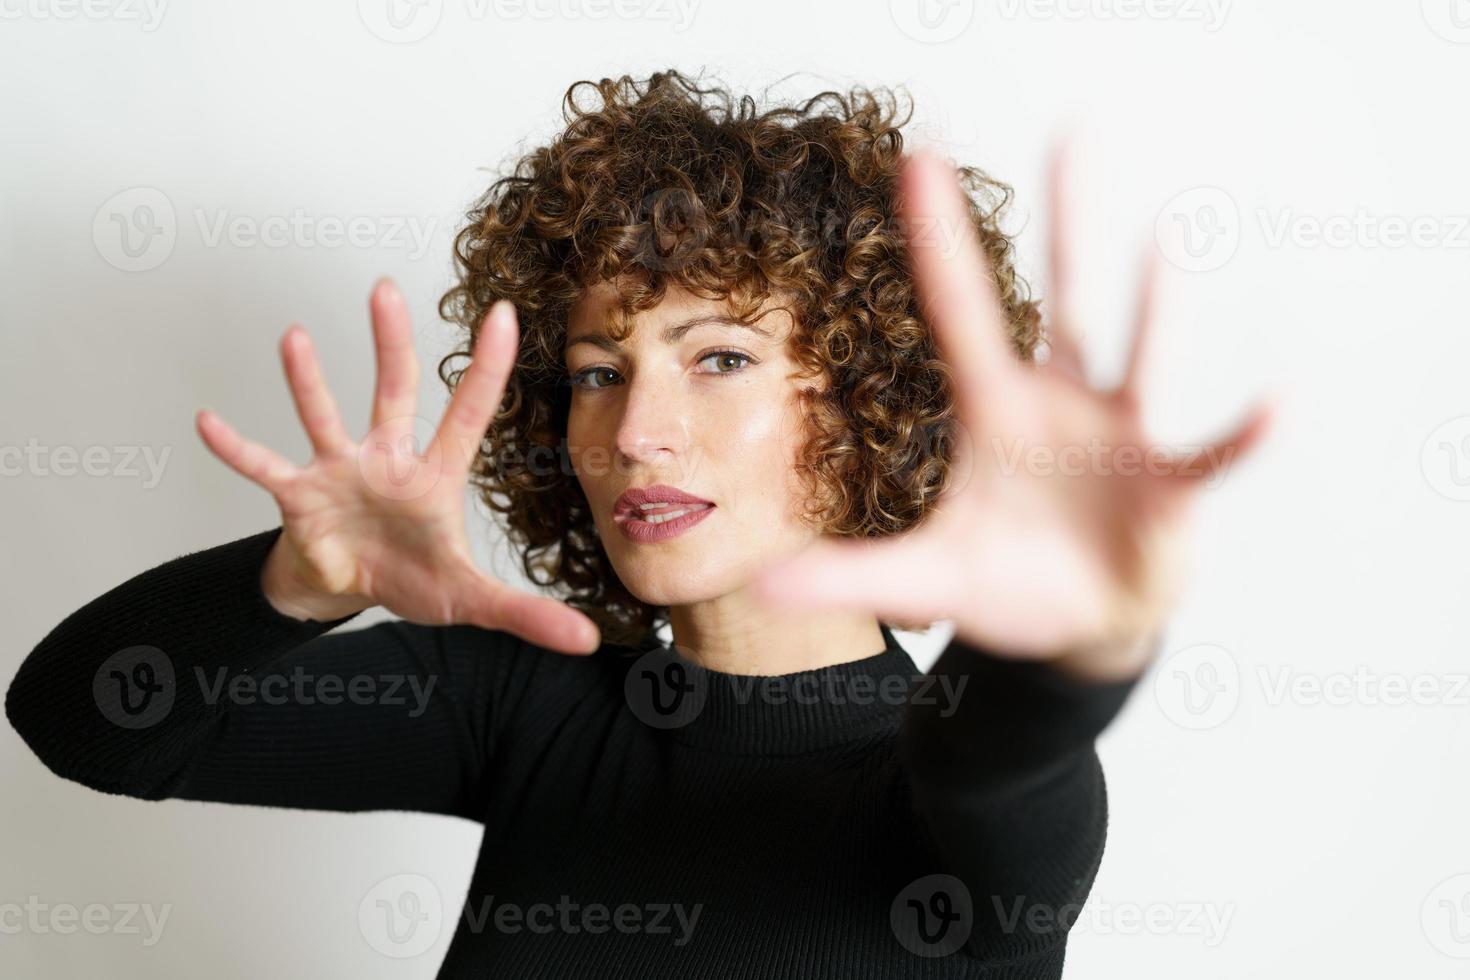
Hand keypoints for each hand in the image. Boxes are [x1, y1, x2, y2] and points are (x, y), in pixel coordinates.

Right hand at [195, 279, 601, 654]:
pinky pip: (265, 469)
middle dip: (391, 343)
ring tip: (296, 336)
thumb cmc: (411, 577)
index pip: (468, 412)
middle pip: (392, 391)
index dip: (487, 368)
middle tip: (385, 289)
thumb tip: (587, 640)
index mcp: (435, 474)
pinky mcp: (299, 498)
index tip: (504, 314)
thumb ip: (526, 614)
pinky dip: (237, 451)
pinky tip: (208, 423)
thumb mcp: (471, 599)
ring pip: (324, 416)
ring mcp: (339, 471)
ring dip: (308, 381)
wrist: (349, 591)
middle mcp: (386, 458)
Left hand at [752, 143, 1273, 681]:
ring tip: (1166, 232)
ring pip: (1140, 353)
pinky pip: (1210, 453)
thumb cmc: (1004, 586)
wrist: (1078, 628)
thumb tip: (762, 583)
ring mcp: (1120, 437)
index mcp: (995, 412)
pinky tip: (1275, 402)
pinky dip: (1241, 434)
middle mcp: (1060, 406)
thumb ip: (851, 575)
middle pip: (1065, 299)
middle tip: (1074, 129)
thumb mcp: (924, 578)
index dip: (939, 241)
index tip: (920, 158)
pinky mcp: (1169, 487)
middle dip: (1067, 222)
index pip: (959, 311)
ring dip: (1153, 301)